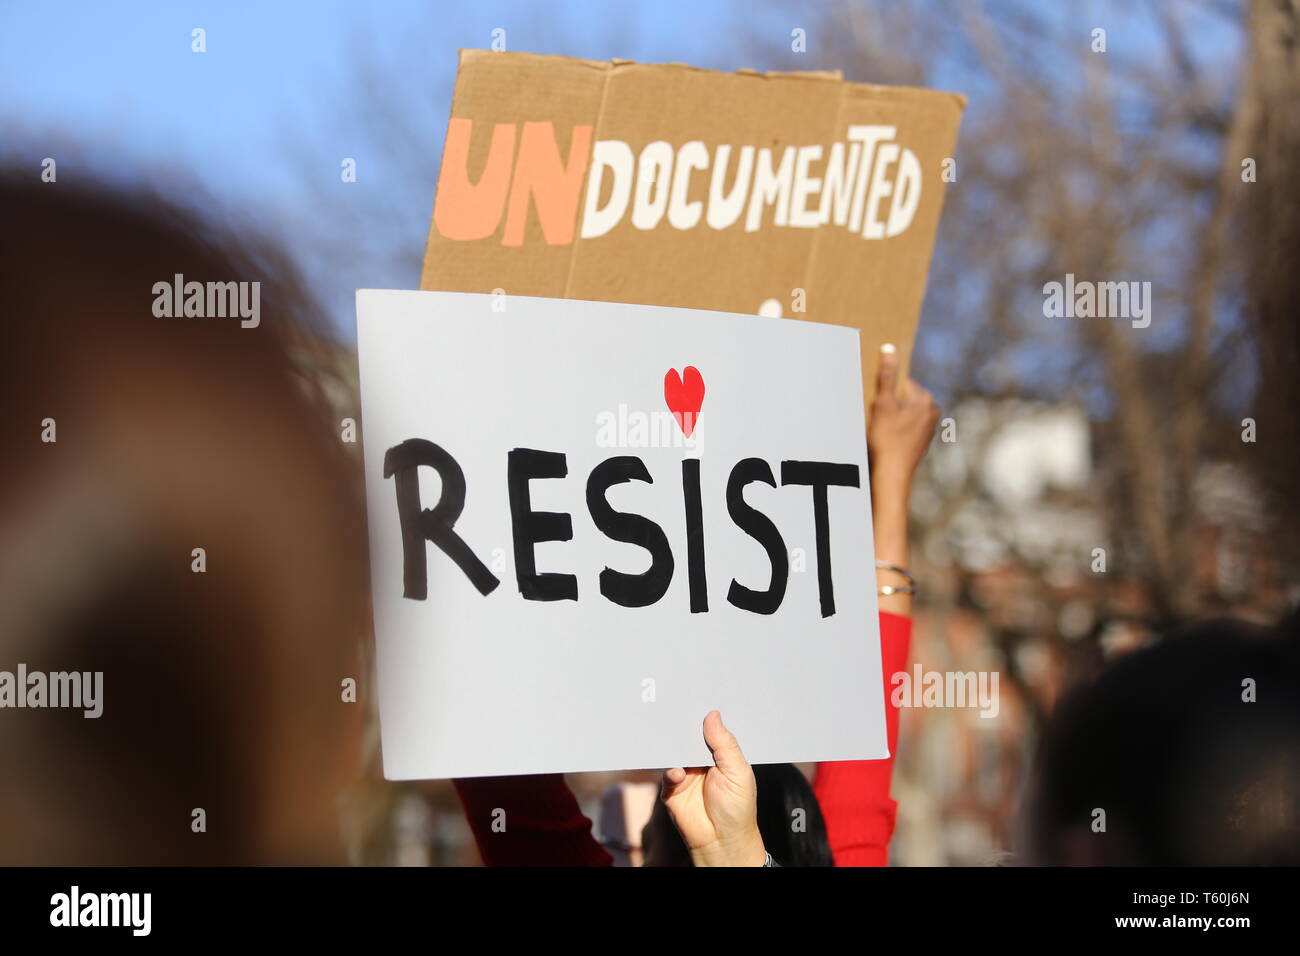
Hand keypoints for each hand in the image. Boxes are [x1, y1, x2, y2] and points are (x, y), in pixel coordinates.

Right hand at [660, 711, 765, 866]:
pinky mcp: (672, 789)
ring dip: (675, 745)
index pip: (710, 729)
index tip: (699, 697)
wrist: (722, 841)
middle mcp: (701, 761)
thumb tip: (712, 714)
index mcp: (720, 754)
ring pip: (675, 752)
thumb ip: (725, 744)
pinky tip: (678, 773)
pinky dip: (671, 771)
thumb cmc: (738, 808)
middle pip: (689, 737)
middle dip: (686, 726)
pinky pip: (666, 773)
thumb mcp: (738, 772)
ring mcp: (685, 773)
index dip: (706, 716)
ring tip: (675, 738)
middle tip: (680, 709)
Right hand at [867, 344, 939, 497]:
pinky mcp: (923, 440)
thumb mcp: (882, 404)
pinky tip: (887, 440)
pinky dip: (896, 430)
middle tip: (879, 420)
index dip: (885, 392)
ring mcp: (929, 427)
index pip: (901, 382)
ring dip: (892, 417)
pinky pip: (906, 427)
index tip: (877, 405)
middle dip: (890, 404)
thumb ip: (886, 375)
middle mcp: (932, 411)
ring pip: (904, 413)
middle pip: (903, 397)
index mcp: (926, 399)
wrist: (892, 474)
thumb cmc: (886, 440)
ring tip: (882, 431)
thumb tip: (889, 348)